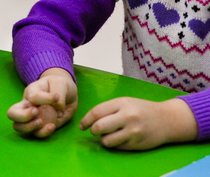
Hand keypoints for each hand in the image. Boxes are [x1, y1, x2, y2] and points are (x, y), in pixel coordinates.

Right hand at [7, 68, 76, 137]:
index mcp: (31, 92)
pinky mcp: (41, 127)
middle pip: (12, 113)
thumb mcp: (61, 83)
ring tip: (41, 122)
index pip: (32, 97)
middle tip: (36, 112)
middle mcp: (27, 106)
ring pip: (18, 127)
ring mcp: (33, 118)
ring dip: (29, 127)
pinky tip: (52, 126)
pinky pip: (36, 134)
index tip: (57, 96)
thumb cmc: (59, 85)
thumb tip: (57, 110)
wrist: (66, 94)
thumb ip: (59, 94)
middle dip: (22, 116)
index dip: (45, 98)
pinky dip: (43, 132)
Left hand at [79, 97, 197, 149]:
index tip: (82, 125)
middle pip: (99, 127)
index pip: (96, 112)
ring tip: (109, 134)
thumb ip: (108, 109)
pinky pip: (117, 147)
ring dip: (103, 139)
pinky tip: (120, 138)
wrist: (167, 120)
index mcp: (122, 104)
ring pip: (107, 140)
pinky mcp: (137, 144)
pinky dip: (114, 144)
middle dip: (93, 130)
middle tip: (94, 131)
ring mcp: (133, 132)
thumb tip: (89, 120)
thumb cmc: (141, 109)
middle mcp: (127, 117)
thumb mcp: (125, 102)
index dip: (86, 120)